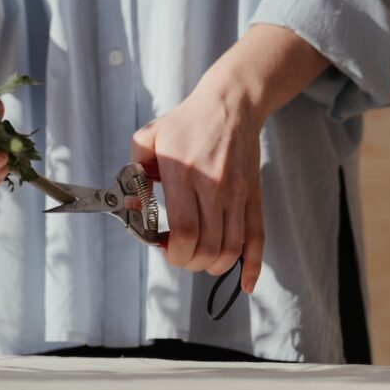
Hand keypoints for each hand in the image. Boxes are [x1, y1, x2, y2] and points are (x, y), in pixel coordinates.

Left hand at [132, 75, 264, 292]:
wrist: (231, 104)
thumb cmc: (186, 123)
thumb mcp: (148, 138)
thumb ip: (134, 174)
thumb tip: (132, 209)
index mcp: (184, 174)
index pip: (184, 231)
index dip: (173, 252)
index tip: (163, 247)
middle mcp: (214, 187)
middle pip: (208, 247)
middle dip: (188, 262)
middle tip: (177, 253)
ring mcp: (238, 194)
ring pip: (231, 250)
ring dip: (212, 266)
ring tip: (198, 258)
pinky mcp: (254, 197)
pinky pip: (258, 239)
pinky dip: (252, 267)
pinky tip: (244, 284)